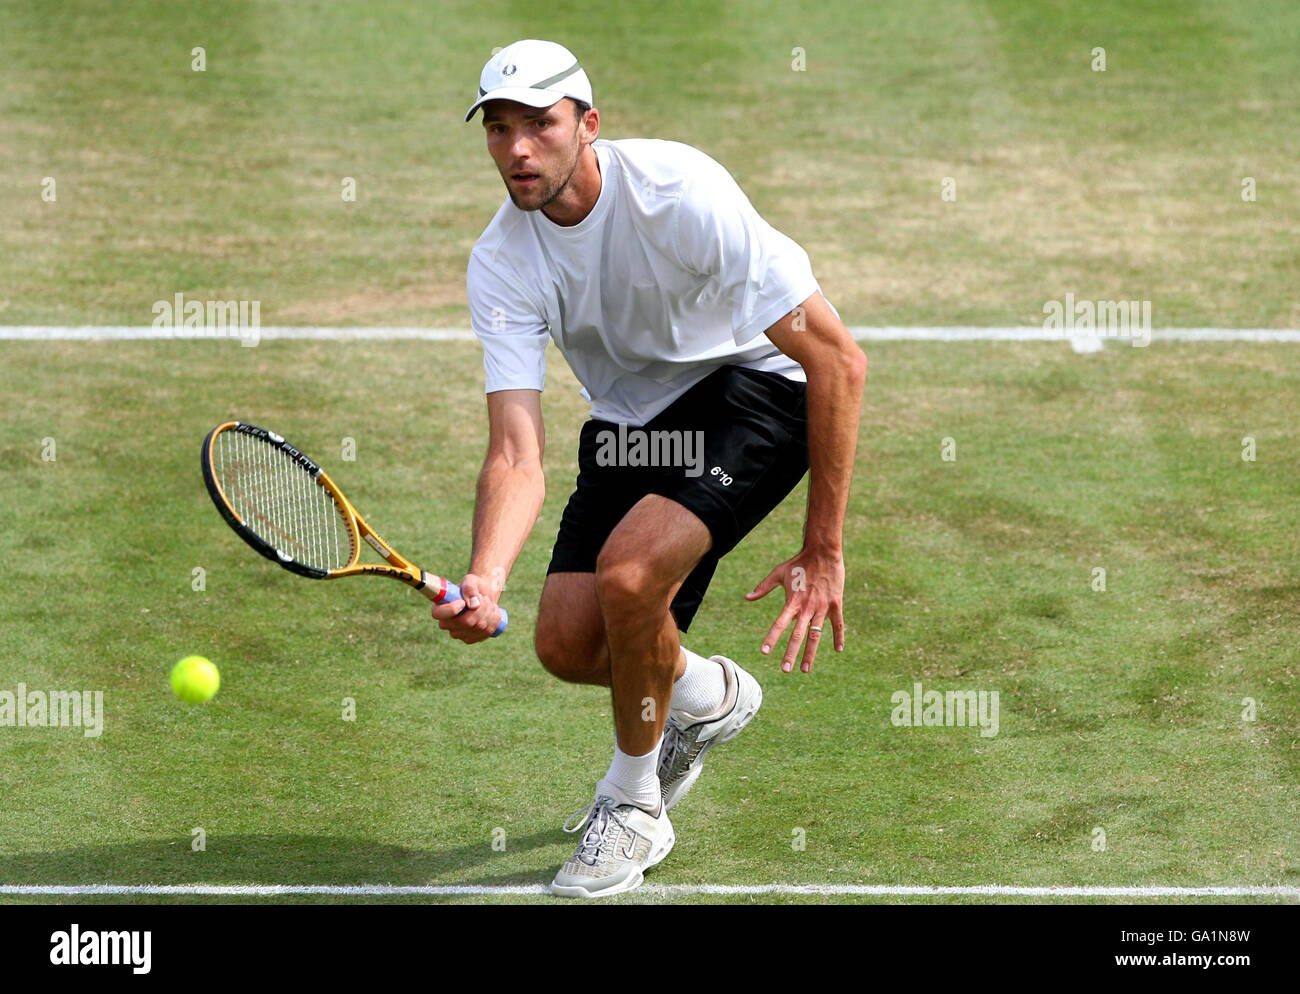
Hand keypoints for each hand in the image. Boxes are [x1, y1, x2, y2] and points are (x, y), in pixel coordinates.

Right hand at [430, 572, 503, 644]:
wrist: (483, 597)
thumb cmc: (473, 587)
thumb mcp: (471, 581)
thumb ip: (469, 588)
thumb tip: (474, 605)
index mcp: (439, 608)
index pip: (438, 614)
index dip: (452, 609)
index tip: (463, 601)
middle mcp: (446, 624)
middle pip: (466, 622)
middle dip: (481, 608)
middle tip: (484, 598)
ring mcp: (458, 634)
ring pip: (479, 626)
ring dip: (489, 612)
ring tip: (488, 603)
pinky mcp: (470, 639)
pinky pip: (486, 632)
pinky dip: (494, 620)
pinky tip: (493, 613)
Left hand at [745, 548, 845, 672]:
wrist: (823, 552)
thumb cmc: (799, 563)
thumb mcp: (778, 573)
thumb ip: (763, 587)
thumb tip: (746, 597)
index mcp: (793, 601)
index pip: (780, 623)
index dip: (772, 638)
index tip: (764, 652)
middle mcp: (807, 607)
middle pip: (798, 635)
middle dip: (791, 654)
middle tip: (785, 670)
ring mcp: (822, 607)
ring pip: (816, 635)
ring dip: (811, 654)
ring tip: (805, 669)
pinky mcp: (835, 604)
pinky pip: (838, 624)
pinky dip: (839, 637)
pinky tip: (838, 650)